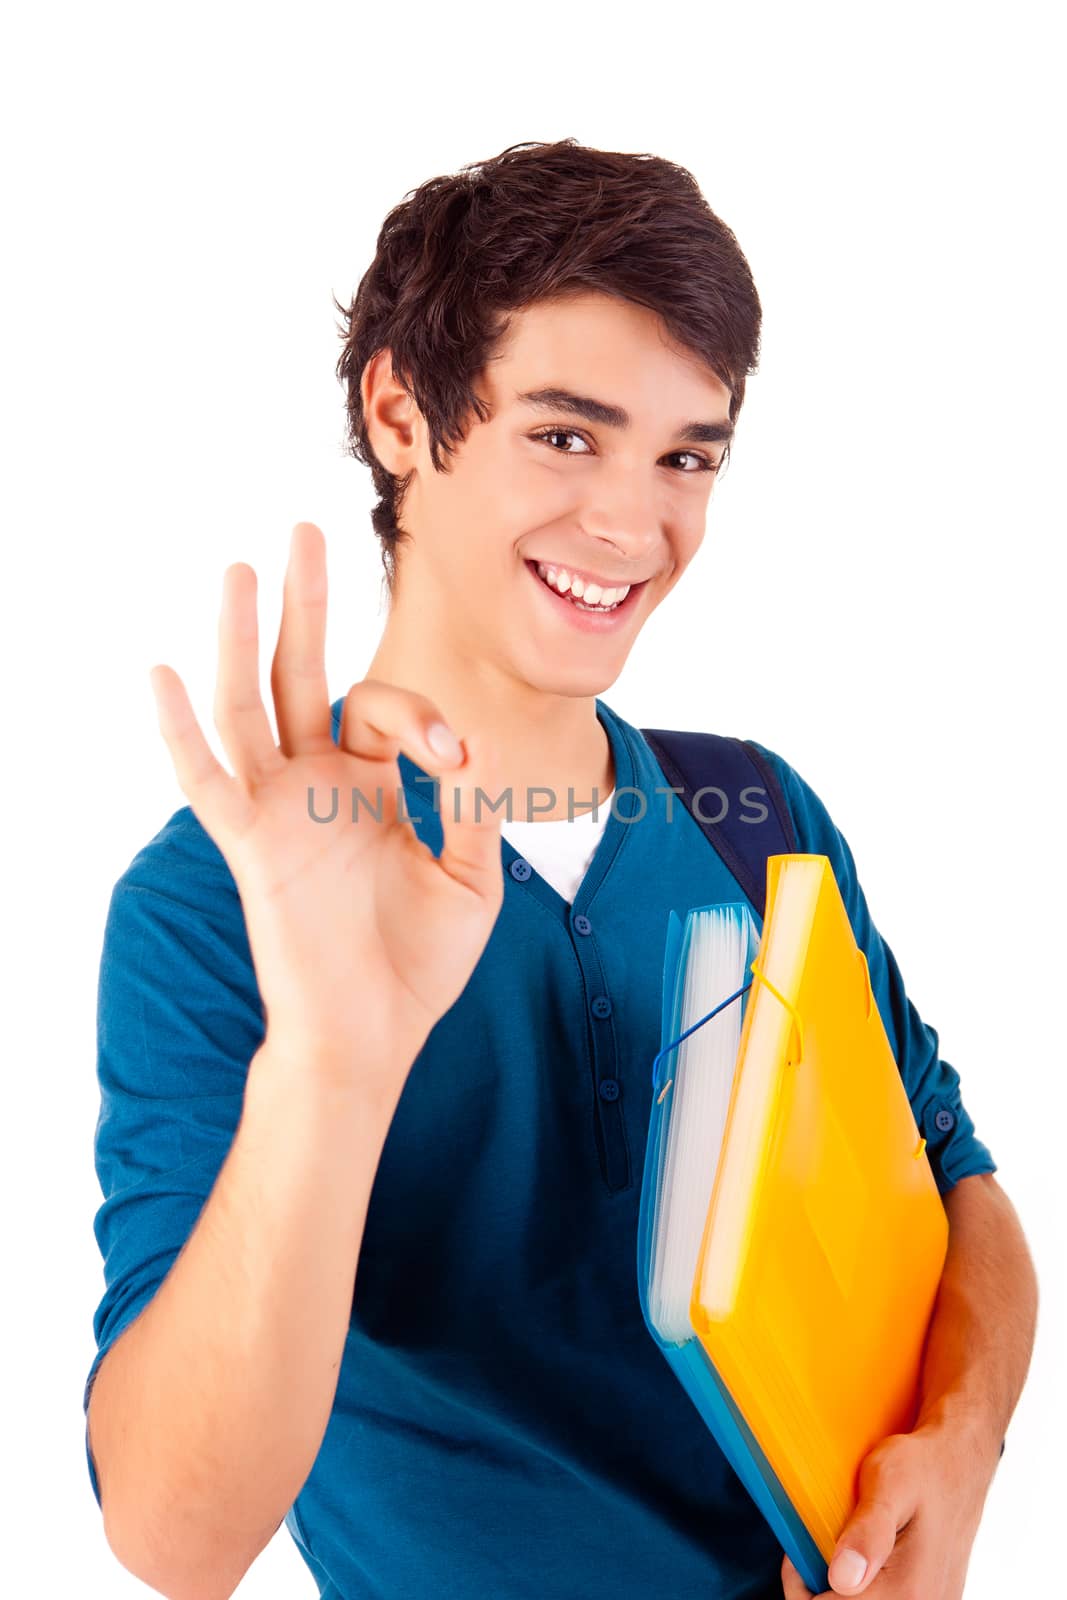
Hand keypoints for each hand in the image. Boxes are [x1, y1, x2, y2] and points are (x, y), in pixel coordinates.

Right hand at [148, 521, 504, 1093]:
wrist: (374, 1037)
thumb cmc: (417, 966)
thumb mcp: (470, 878)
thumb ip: (474, 812)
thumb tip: (475, 750)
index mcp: (370, 788)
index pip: (389, 712)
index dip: (427, 718)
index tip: (459, 761)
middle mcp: (319, 786)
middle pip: (304, 675)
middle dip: (307, 606)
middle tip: (306, 532)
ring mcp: (281, 811)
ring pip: (252, 707)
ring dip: (247, 640)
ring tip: (244, 569)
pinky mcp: (253, 846)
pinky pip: (207, 781)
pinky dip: (182, 731)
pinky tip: (163, 673)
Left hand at [780, 1421, 993, 1599]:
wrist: (960, 1465)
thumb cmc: (923, 1468)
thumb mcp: (889, 1483)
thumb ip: (867, 1533)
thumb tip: (842, 1579)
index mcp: (908, 1590)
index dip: (801, 1584)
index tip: (802, 1549)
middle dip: (821, 1588)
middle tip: (820, 1546)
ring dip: (845, 1589)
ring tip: (845, 1548)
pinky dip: (866, 1586)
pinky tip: (867, 1558)